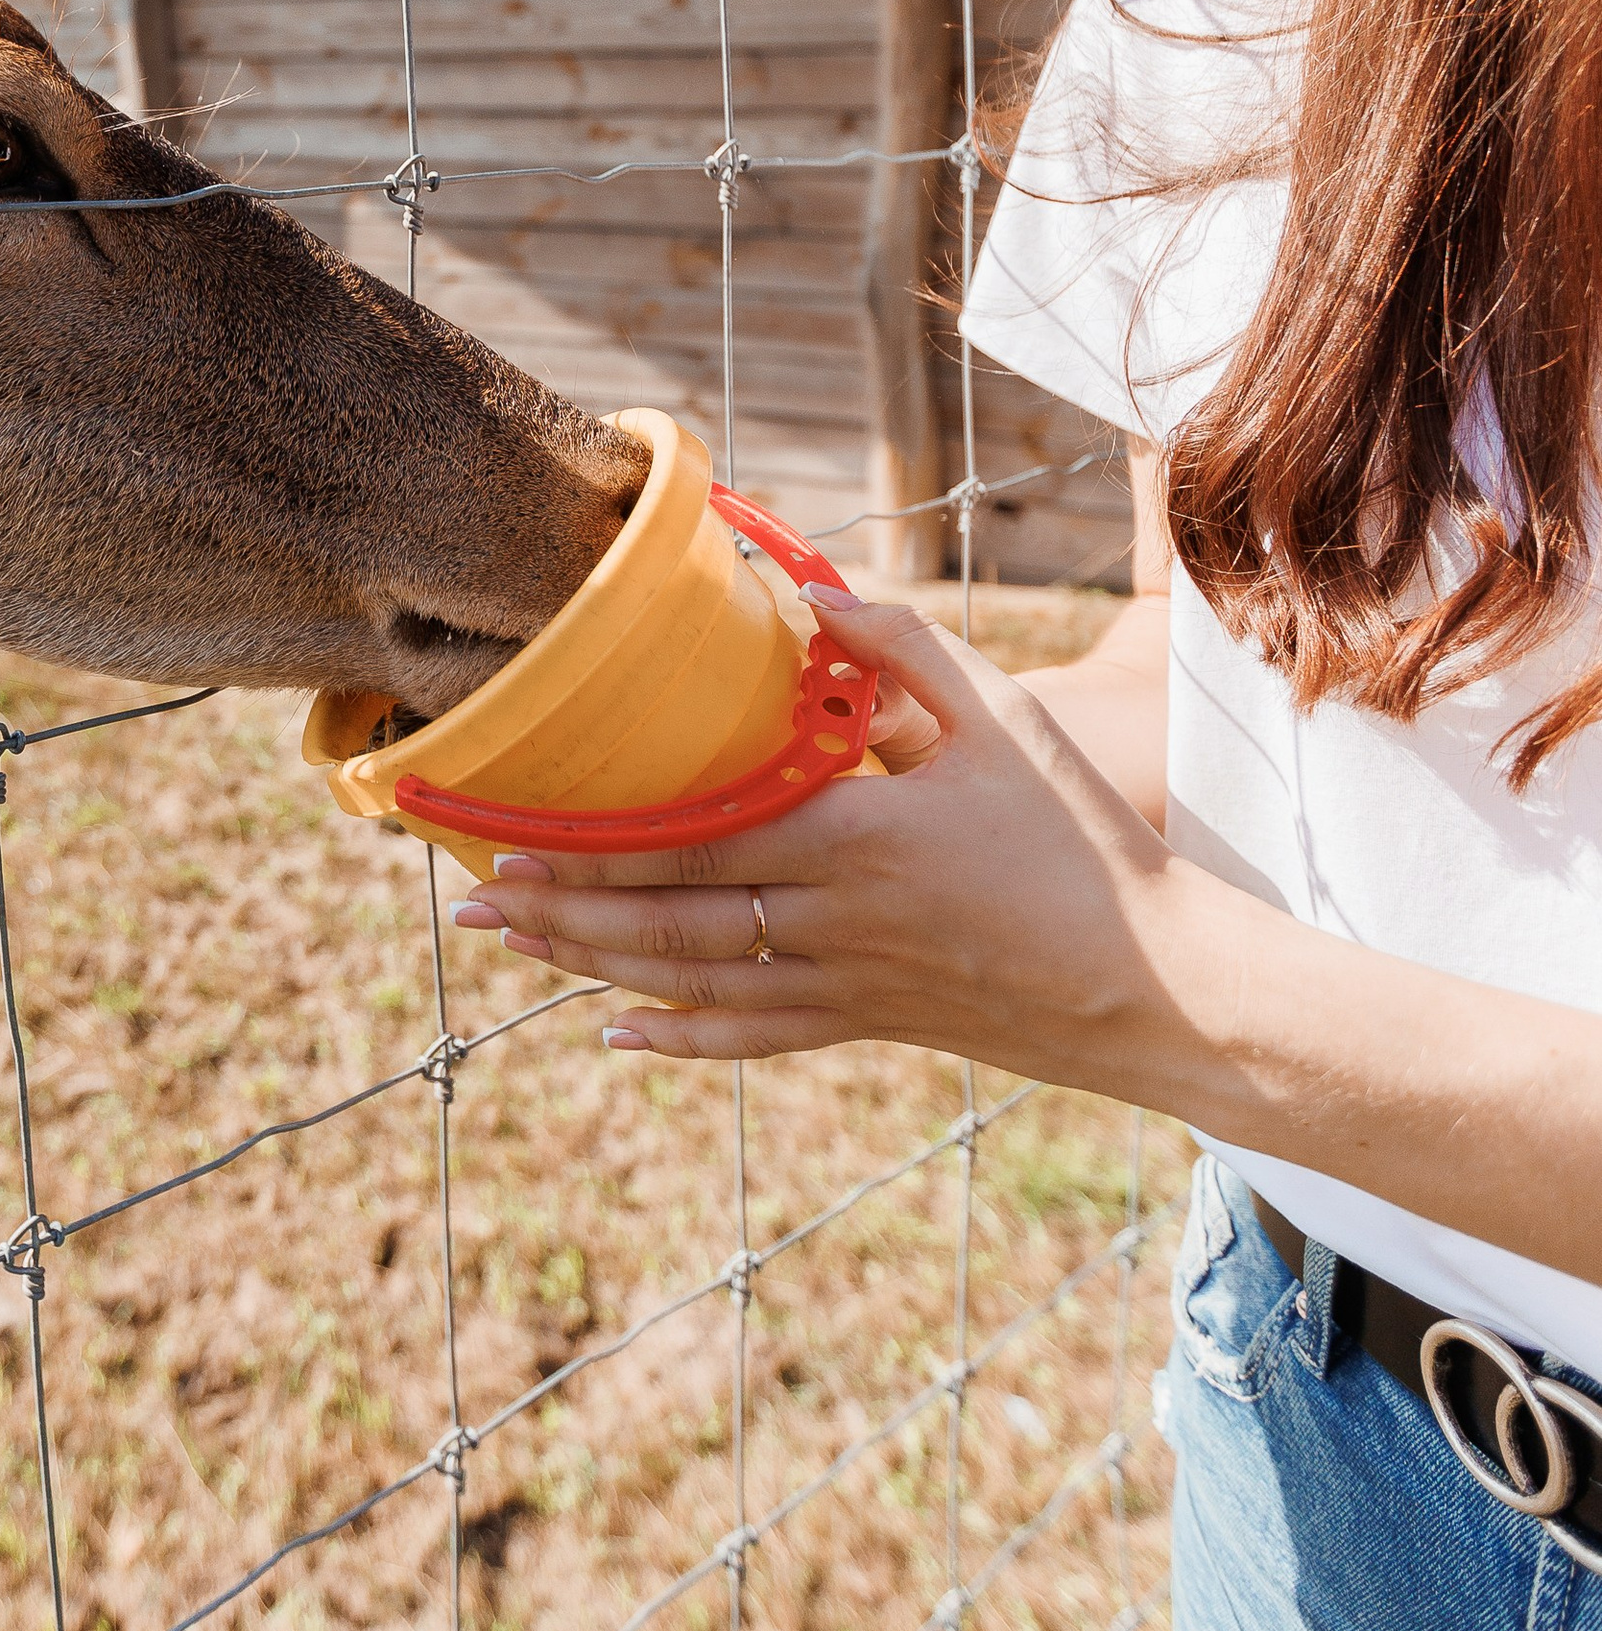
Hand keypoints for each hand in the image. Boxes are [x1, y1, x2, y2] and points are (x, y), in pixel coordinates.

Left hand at [447, 593, 1182, 1079]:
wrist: (1160, 986)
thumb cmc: (1087, 838)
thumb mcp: (1007, 718)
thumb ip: (907, 646)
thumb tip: (812, 591)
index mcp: (857, 838)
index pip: (692, 841)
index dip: (592, 843)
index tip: (511, 829)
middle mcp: (835, 922)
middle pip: (666, 920)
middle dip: (558, 907)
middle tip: (469, 892)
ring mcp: (848, 987)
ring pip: (692, 980)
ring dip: (590, 964)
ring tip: (510, 942)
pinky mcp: (871, 1027)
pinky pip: (754, 1039)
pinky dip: (679, 1038)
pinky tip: (617, 1032)